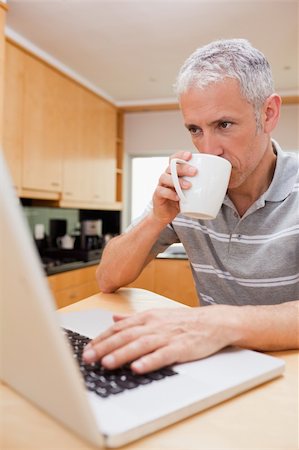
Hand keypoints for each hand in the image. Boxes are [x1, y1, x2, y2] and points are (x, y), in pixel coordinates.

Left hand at [82, 306, 234, 372]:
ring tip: (106, 363)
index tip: (87, 349)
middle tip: (88, 358)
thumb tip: (114, 318)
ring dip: (122, 354)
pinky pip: (163, 355)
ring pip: (140, 345)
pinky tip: (138, 368)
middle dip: (104, 347)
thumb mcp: (157, 315)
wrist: (214, 322)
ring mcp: (167, 336)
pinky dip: (150, 361)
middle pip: (125, 336)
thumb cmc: (184, 321)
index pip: (119, 328)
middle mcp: (154, 325)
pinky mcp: (181, 348)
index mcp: (147, 317)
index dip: (101, 339)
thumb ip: (134, 319)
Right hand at [151, 151, 196, 224]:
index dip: (181, 155)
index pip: (174, 158)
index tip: (190, 155)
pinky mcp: (157, 195)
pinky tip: (178, 197)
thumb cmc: (181, 200)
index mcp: (174, 172)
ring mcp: (161, 185)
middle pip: (172, 167)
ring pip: (165, 177)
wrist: (166, 214)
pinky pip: (161, 191)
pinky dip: (170, 193)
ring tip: (189, 186)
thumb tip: (221, 181)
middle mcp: (166, 176)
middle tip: (195, 172)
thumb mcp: (191, 191)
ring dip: (178, 181)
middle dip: (183, 167)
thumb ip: (200, 184)